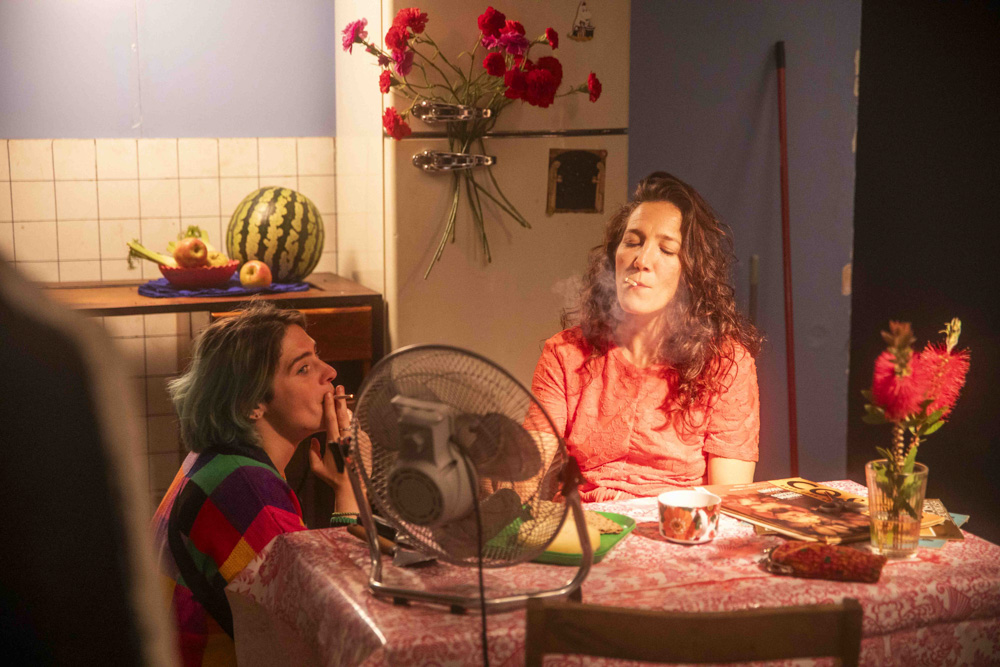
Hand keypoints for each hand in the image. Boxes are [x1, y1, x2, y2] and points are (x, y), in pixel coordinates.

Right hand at [309, 386, 359, 511]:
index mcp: (333, 441)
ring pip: (352, 421)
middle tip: (340, 387)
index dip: (329, 405)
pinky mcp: (365, 444)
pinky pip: (358, 431)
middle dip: (340, 400)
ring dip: (348, 412)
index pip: (331, 419)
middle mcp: (346, 438)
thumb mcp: (317, 467)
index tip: (328, 394)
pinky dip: (353, 427)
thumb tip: (314, 440)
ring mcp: (357, 440)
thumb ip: (312, 452)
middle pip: (344, 414)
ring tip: (343, 403)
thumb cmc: (333, 478)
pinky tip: (350, 425)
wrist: (352, 487)